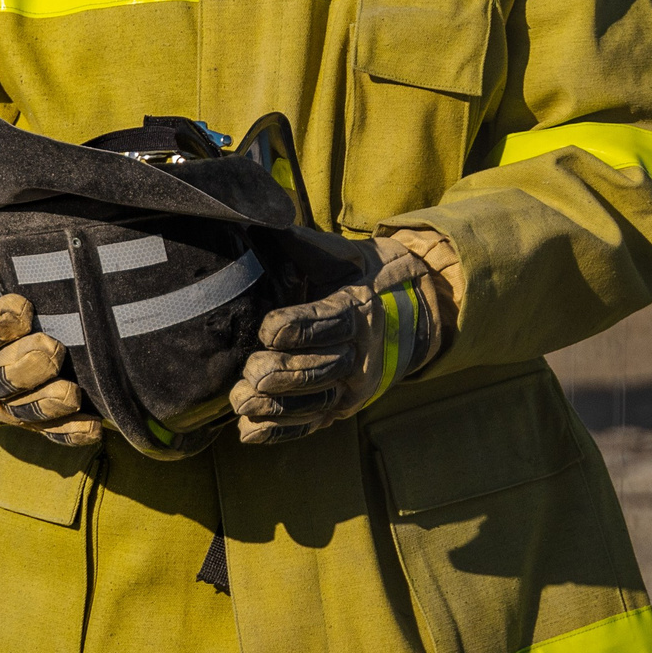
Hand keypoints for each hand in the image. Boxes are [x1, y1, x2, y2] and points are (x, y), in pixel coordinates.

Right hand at [0, 257, 101, 443]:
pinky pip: (46, 429)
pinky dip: (69, 432)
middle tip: (52, 348)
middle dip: (25, 365)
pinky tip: (93, 428)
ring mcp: (0, 403)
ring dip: (47, 402)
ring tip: (71, 393)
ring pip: (21, 409)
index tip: (21, 308)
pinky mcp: (24, 417)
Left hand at [231, 237, 450, 443]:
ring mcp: (353, 385)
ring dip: (276, 406)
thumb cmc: (361, 276)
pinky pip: (311, 424)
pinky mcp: (343, 407)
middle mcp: (361, 352)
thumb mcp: (342, 253)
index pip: (328, 322)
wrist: (410, 312)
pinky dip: (281, 432)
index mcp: (359, 309)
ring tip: (242, 400)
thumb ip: (304, 242)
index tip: (267, 329)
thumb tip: (262, 221)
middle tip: (250, 370)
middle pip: (322, 368)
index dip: (297, 328)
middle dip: (283, 372)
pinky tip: (248, 431)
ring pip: (315, 401)